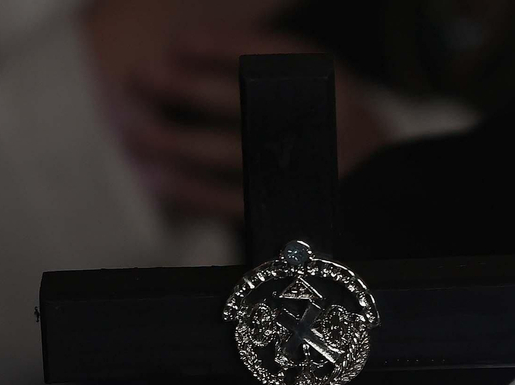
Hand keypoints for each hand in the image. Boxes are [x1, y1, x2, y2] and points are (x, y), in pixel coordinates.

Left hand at [86, 16, 389, 222]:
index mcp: (328, 82)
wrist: (378, 188)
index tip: (180, 42)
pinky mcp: (289, 211)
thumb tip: (186, 45)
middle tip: (142, 77)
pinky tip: (159, 180)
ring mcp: (306, 171)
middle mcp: (322, 124)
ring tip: (135, 133)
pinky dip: (193, 192)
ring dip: (178, 144)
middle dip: (189, 89)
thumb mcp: (313, 77)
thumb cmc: (327, 123)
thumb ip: (263, 62)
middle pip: (247, 103)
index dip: (222, 48)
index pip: (271, 57)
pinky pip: (233, 200)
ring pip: (233, 154)